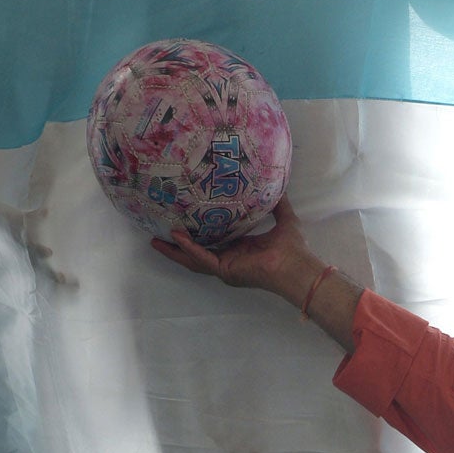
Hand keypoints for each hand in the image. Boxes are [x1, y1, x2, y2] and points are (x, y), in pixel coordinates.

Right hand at [150, 196, 319, 301]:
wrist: (298, 265)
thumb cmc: (293, 247)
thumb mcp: (283, 218)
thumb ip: (276, 203)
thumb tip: (274, 183)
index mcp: (241, 249)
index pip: (214, 241)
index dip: (197, 233)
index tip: (182, 221)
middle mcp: (231, 259)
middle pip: (197, 253)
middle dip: (177, 246)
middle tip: (158, 235)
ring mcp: (227, 267)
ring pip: (194, 259)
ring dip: (175, 251)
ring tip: (155, 241)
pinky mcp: (226, 269)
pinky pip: (203, 258)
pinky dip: (189, 249)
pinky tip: (176, 237)